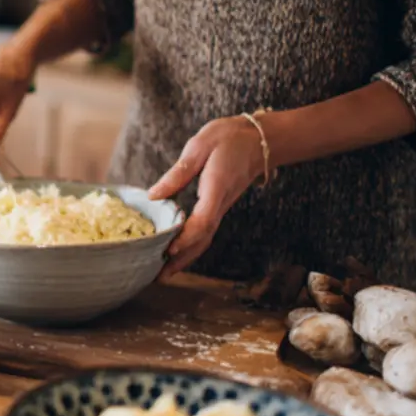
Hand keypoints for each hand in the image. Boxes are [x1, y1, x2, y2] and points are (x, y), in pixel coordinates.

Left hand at [148, 117, 267, 280]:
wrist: (261, 139)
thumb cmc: (228, 138)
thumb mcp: (199, 147)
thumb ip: (178, 173)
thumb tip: (154, 196)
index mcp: (216, 187)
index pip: (203, 220)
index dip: (186, 238)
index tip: (169, 251)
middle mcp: (221, 202)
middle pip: (203, 238)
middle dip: (182, 259)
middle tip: (158, 276)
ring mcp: (222, 207)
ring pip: (205, 239)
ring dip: (186, 258)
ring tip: (164, 273)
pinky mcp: (219, 206)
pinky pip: (206, 231)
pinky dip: (192, 246)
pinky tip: (177, 253)